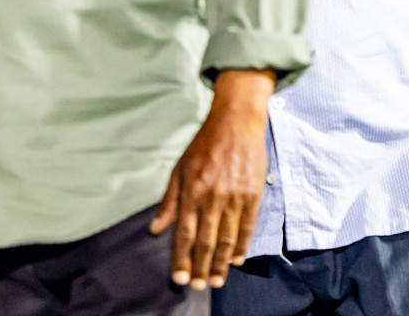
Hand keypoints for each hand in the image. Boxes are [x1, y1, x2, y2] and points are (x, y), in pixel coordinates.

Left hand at [150, 70, 273, 289]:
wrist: (237, 122)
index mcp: (191, 191)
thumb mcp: (179, 169)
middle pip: (206, 241)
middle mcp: (213, 197)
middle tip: (199, 286)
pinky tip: (238, 259)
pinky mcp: (253, 193)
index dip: (181, 259)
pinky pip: (248, 225)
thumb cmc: (204, 144)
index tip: (179, 278)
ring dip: (222, 263)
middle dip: (201, 267)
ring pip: (228, 238)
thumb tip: (155, 230)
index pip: (184, 234)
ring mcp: (235, 196)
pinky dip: (243, 245)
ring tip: (217, 280)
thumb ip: (168, 201)